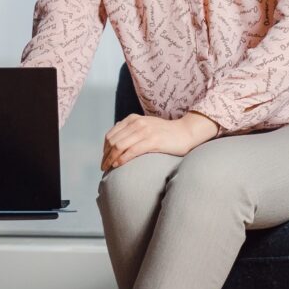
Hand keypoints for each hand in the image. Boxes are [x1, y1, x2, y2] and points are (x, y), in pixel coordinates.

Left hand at [101, 111, 218, 171]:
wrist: (185, 132)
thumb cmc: (165, 133)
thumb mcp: (145, 126)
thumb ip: (131, 130)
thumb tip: (115, 142)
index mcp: (133, 119)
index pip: (111, 134)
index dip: (104, 149)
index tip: (104, 159)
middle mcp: (137, 123)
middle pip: (113, 141)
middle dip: (105, 156)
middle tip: (103, 167)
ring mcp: (145, 131)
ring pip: (120, 146)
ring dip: (111, 159)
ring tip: (108, 169)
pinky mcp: (153, 141)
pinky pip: (132, 151)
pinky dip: (122, 159)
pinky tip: (118, 166)